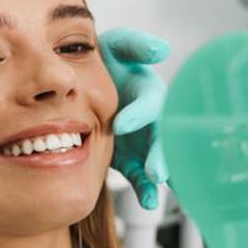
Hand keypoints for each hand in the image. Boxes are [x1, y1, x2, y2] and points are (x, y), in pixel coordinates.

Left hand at [98, 27, 170, 209]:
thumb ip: (135, 45)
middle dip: (161, 154)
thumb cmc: (106, 65)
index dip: (138, 114)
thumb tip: (162, 49)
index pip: (150, 103)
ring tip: (157, 186)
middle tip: (156, 171)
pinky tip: (149, 202)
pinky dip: (148, 190)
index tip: (120, 125)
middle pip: (163, 137)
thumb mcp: (117, 47)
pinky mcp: (135, 161)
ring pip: (159, 160)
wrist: (84, 91)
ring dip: (160, 173)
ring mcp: (145, 143)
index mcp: (148, 94)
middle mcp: (152, 120)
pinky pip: (144, 178)